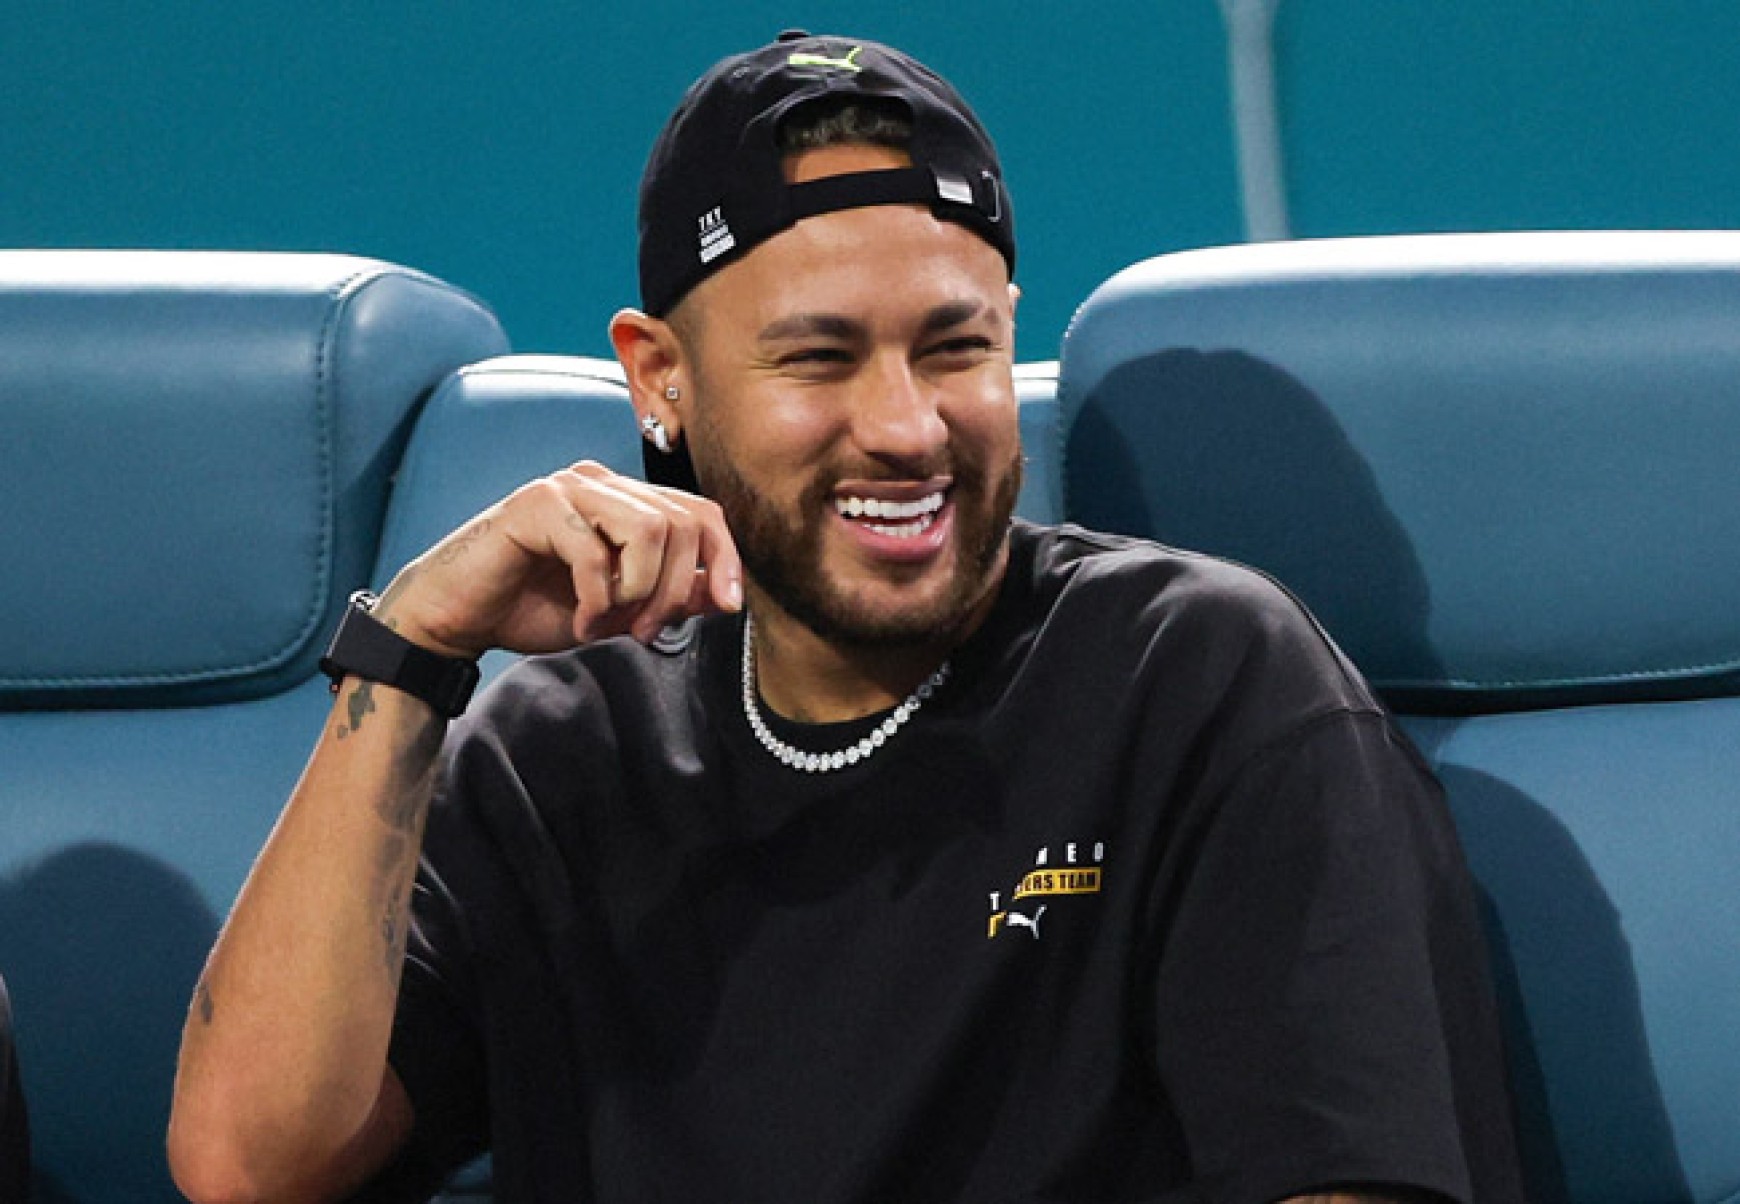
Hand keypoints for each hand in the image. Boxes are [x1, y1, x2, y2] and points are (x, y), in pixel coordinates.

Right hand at [375, 461, 741, 658]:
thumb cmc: (532, 607)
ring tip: (608, 623)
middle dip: (674, 589)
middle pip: (683, 522)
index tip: (729, 606)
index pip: (701, 512)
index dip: (725, 558)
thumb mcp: (618, 610)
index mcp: (626, 500)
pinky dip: (596, 599)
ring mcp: (569, 488)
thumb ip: (669, 596)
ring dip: (638, 592)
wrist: (459, 618)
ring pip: (650, 530)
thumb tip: (723, 594)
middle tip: (643, 631)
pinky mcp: (536, 505)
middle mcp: (602, 482)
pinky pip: (595, 552)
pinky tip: (579, 621)